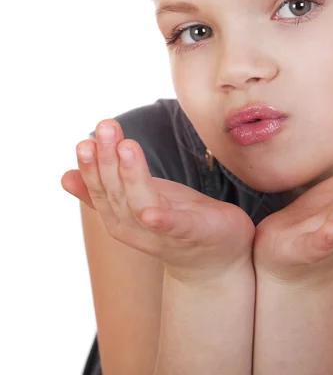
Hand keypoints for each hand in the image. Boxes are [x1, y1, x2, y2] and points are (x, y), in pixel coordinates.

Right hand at [61, 119, 254, 281]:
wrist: (215, 258)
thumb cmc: (174, 223)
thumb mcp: (137, 201)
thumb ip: (105, 191)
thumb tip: (66, 175)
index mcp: (120, 216)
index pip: (100, 188)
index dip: (91, 165)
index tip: (86, 140)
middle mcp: (135, 227)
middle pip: (116, 191)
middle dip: (108, 159)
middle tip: (105, 126)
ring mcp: (162, 234)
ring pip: (140, 203)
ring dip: (132, 175)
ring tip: (127, 146)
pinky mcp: (192, 234)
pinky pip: (175, 228)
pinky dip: (163, 221)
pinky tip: (152, 214)